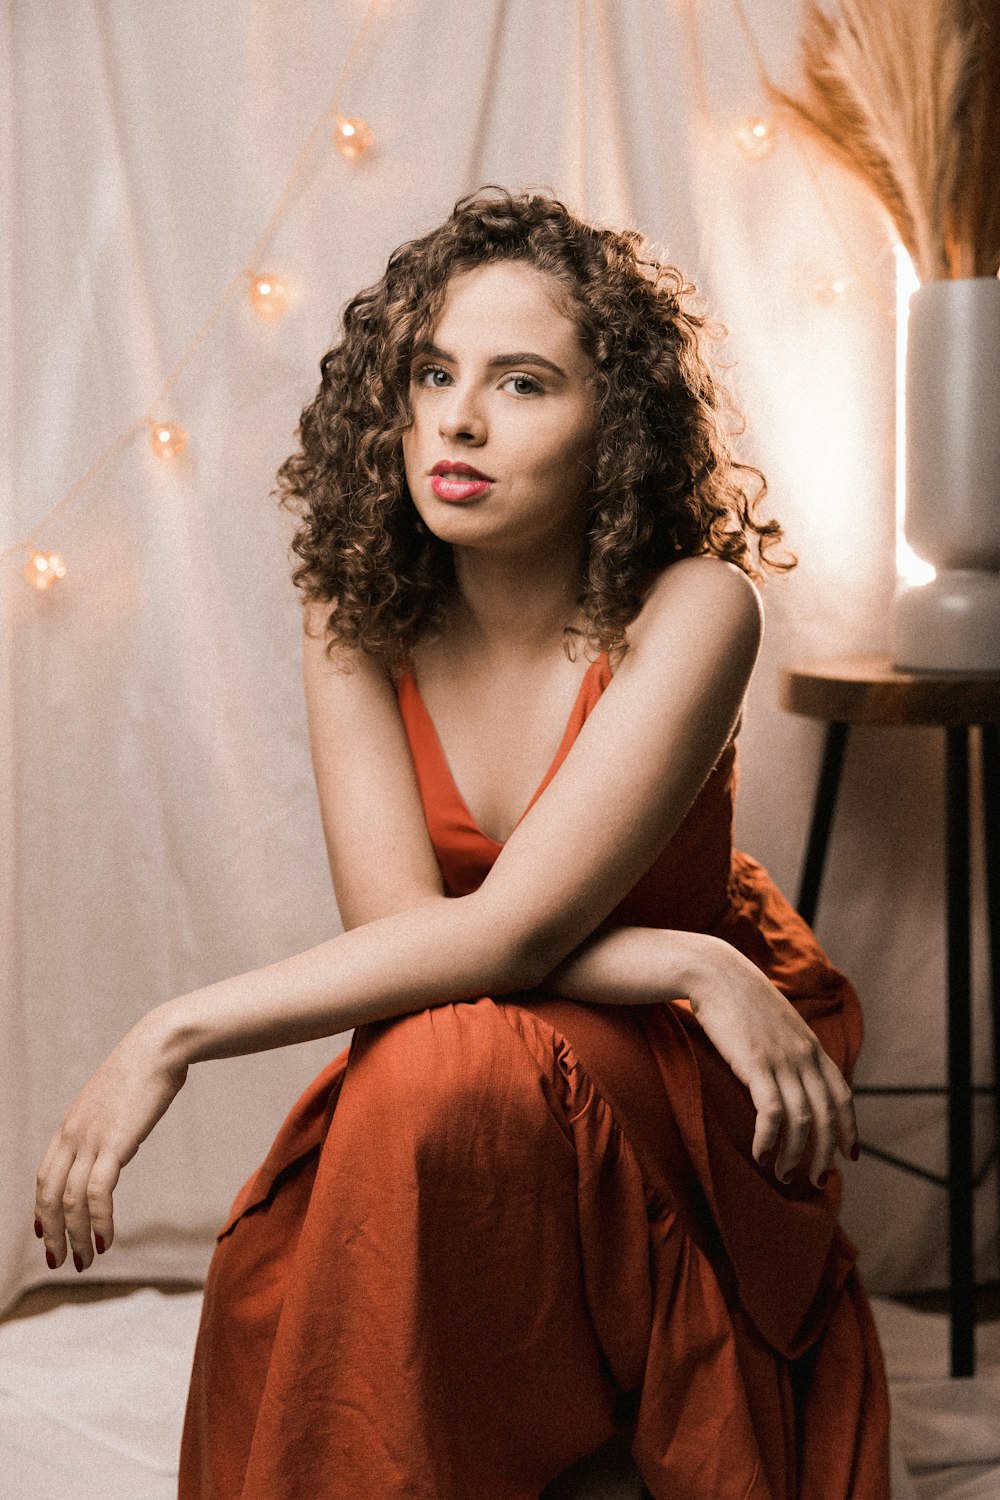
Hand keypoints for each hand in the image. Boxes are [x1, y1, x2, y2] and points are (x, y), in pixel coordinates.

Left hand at [34, 1014, 188, 1271]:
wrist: (159, 1046)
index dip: (42, 1210)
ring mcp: (90, 1139)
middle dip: (53, 1234)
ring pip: (70, 1201)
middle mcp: (72, 1135)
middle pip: (49, 1195)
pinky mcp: (113, 1143)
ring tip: (86, 1261)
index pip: (44, 1177)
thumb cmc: (146, 1068)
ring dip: (76, 1237)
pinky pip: (97, 1193)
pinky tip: (107, 1240)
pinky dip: (99, 1222)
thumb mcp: (117, 1101)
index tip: (46, 1235)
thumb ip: (110, 1126)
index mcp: (70, 1125)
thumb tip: (119, 1146)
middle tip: (61, 1263)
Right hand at [687, 943, 857, 1187]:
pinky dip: (769, 1139)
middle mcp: (805, 1056)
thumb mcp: (777, 1022)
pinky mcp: (756, 1064)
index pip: (843, 1096)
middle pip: (827, 1115)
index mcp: (812, 1046)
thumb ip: (790, 1047)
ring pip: (802, 1120)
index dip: (849, 1129)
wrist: (715, 972)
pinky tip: (760, 1154)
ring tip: (784, 1175)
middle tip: (814, 1180)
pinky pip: (771, 1113)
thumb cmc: (739, 998)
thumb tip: (791, 1073)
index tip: (850, 1157)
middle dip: (824, 1153)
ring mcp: (782, 1060)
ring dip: (795, 1154)